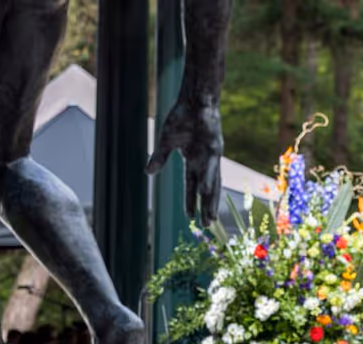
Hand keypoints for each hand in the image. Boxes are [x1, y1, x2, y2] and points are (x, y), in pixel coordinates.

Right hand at [147, 98, 223, 222]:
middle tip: (208, 225)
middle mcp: (205, 161)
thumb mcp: (167, 141)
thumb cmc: (181, 117)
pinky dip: (208, 180)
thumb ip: (159, 158)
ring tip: (209, 218)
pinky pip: (210, 167)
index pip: (191, 185)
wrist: (194, 100)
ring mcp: (211, 155)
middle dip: (206, 207)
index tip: (190, 218)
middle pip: (206, 188)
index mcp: (194, 160)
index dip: (191, 201)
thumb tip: (147, 173)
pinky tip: (205, 193)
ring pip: (212, 182)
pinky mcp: (215, 147)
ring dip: (210, 200)